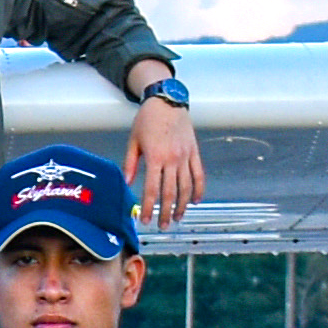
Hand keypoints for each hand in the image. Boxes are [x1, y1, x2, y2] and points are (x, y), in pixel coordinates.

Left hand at [123, 93, 207, 228]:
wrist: (167, 101)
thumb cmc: (147, 119)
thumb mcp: (133, 140)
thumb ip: (130, 163)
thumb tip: (128, 183)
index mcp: (155, 157)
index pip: (151, 189)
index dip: (148, 207)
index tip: (146, 220)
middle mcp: (172, 159)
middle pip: (170, 193)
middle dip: (166, 212)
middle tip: (163, 226)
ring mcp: (185, 156)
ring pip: (186, 187)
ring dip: (182, 205)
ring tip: (177, 218)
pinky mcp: (194, 151)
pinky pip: (199, 174)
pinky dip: (199, 189)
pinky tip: (195, 201)